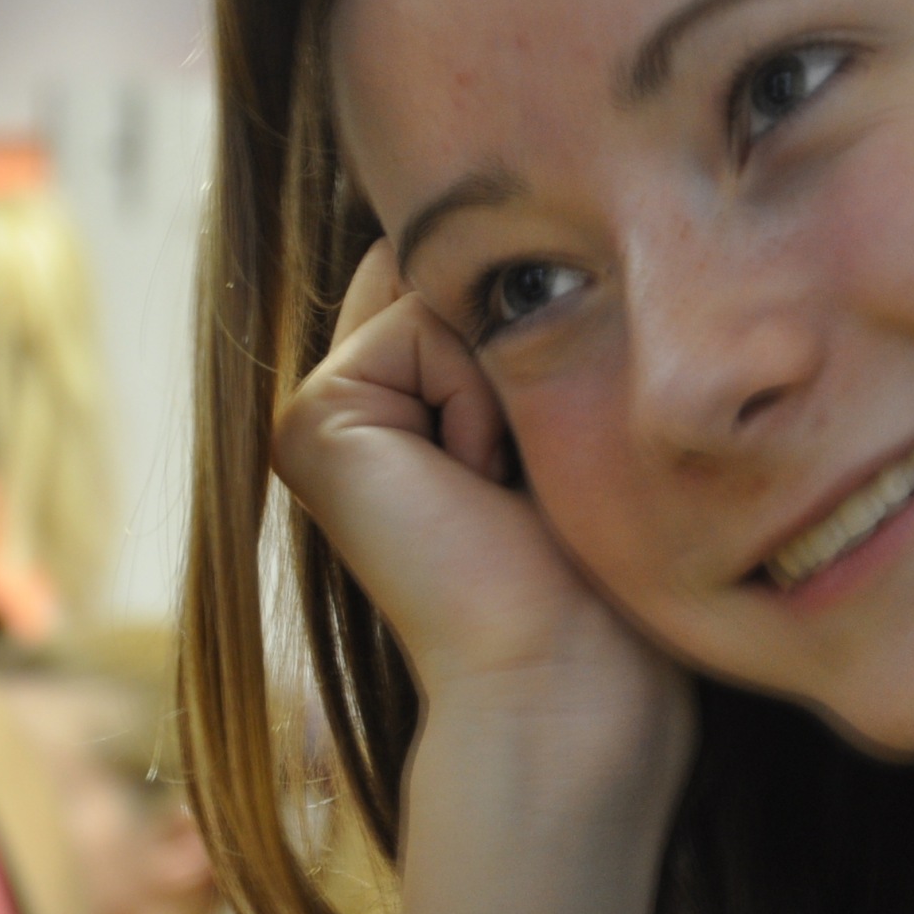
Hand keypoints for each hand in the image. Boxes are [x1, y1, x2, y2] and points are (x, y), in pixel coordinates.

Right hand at [271, 240, 694, 913]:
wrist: (566, 680)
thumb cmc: (599, 578)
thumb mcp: (573, 424)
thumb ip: (525, 330)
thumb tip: (517, 234)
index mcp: (413, 405)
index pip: (475, 280)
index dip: (539, 319)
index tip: (562, 428)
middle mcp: (358, 403)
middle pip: (451, 268)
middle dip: (523, 331)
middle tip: (538, 461)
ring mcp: (325, 411)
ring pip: (439, 285)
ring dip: (510, 369)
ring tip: (512, 477)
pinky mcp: (313, 423)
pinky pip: (419, 325)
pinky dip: (477, 394)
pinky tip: (479, 483)